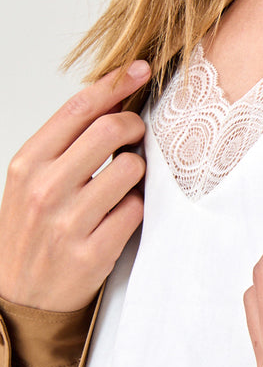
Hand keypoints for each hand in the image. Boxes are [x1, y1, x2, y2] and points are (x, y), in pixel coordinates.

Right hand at [0, 60, 150, 310]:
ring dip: (136, 173)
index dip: (115, 83)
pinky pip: (135, 210)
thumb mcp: (31, 180)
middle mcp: (45, 189)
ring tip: (121, 185)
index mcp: (27, 164)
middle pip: (110, 131)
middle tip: (135, 136)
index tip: (140, 69)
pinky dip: (135, 208)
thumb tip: (112, 97)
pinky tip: (121, 215)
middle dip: (134, 127)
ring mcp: (69, 222)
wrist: (19, 297)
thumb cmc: (29, 232)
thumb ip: (66, 143)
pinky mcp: (93, 252)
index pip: (78, 108)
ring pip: (130, 170)